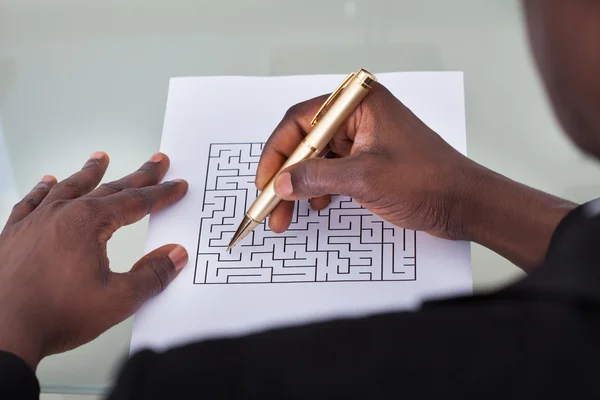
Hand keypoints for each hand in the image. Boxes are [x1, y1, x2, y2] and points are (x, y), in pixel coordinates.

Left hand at [0, 152, 187, 369]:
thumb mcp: (118, 299)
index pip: (136, 202)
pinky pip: (31, 203)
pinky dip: (43, 190)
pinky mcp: (12, 236)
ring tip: (101, 159)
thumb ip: (152, 274)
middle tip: (156, 162)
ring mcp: (33, 222)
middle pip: (108, 188)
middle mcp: (60, 214)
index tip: (176, 185)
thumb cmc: (53, 316)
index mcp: (87, 223)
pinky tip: (47, 181)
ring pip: (68, 188)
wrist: (0, 334)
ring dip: (89, 173)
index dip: (161, 194)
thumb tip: (175, 254)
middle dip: (137, 176)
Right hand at [256, 82, 478, 238]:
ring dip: (299, 185)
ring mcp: (364, 138)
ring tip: (287, 214)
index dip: (277, 152)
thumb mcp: (365, 179)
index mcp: (360, 104)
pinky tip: (314, 206)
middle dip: (286, 174)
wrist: (465, 204)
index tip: (265, 180)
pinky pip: (331, 169)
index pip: (301, 120)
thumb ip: (317, 178)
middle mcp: (359, 116)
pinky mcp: (368, 159)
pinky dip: (318, 188)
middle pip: (305, 140)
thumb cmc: (429, 182)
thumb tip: (281, 182)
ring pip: (316, 158)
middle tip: (271, 203)